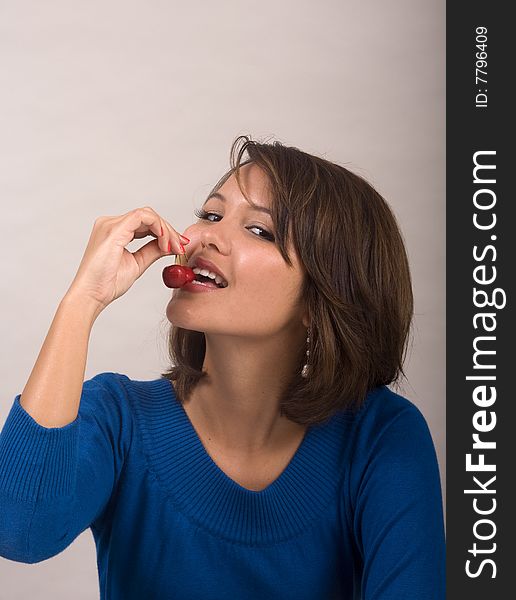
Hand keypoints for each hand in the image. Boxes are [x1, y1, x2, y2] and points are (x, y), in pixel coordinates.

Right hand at [65, 206, 188, 312]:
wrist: (92, 295)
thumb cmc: (107, 284)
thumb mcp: (138, 263)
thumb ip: (152, 251)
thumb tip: (169, 245)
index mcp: (114, 231)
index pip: (145, 222)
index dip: (165, 231)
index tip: (179, 245)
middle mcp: (110, 223)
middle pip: (148, 216)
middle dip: (169, 230)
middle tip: (181, 246)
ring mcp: (110, 224)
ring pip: (148, 214)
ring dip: (166, 229)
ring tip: (174, 247)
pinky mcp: (114, 229)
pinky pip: (142, 217)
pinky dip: (158, 227)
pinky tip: (165, 242)